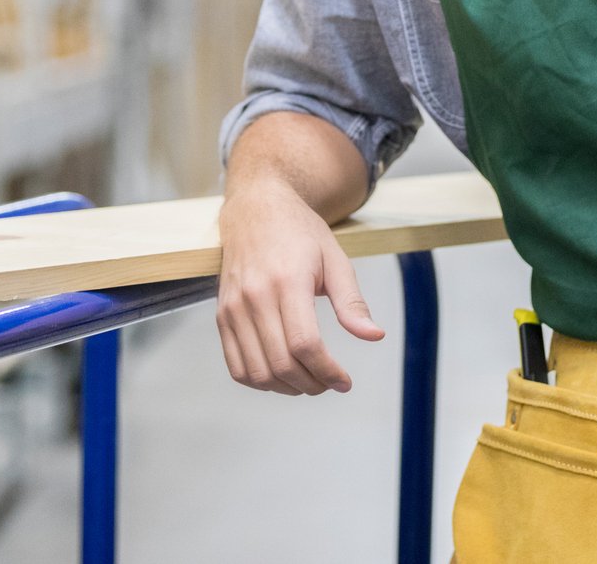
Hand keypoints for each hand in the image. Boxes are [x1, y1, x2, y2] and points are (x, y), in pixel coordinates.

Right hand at [215, 181, 385, 394]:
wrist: (256, 209)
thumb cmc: (299, 232)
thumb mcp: (335, 259)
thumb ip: (352, 302)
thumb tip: (374, 336)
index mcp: (287, 281)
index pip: (304, 344)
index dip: (327, 371)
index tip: (344, 381)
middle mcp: (255, 296)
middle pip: (281, 363)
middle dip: (312, 384)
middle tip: (330, 382)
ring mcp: (233, 307)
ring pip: (257, 371)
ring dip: (286, 388)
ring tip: (308, 379)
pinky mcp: (222, 315)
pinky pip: (236, 365)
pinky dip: (259, 381)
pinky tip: (280, 374)